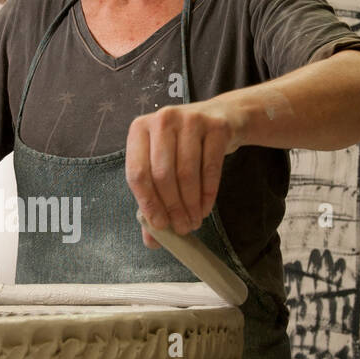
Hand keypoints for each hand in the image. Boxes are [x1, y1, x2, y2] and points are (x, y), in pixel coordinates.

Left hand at [125, 100, 248, 245]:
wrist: (222, 117)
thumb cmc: (184, 146)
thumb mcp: (163, 165)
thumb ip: (153, 199)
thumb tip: (152, 241)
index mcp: (139, 130)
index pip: (137, 173)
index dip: (148, 204)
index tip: (159, 225)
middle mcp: (162, 120)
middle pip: (162, 175)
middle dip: (173, 208)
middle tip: (182, 228)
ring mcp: (190, 119)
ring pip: (187, 173)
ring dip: (191, 205)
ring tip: (194, 222)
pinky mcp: (216, 126)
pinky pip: (210, 167)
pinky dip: (208, 194)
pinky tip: (205, 208)